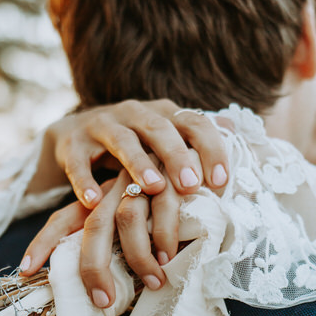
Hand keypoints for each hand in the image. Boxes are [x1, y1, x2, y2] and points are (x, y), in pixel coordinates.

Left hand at [21, 167, 183, 308]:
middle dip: (94, 267)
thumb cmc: (163, 200)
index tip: (26, 271)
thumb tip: (101, 288)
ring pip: (127, 219)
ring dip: (138, 256)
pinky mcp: (170, 176)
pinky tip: (169, 257)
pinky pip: (163, 209)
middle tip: (102, 301)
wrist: (197, 156)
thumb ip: (117, 244)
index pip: (63, 219)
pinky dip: (164, 237)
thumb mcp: (136, 219)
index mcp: (99, 198)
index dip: (43, 243)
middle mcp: (113, 188)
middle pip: (93, 226)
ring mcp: (142, 181)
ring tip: (153, 282)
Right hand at [34, 99, 228, 208]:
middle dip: (177, 156)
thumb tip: (243, 133)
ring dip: (138, 163)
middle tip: (192, 185)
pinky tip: (94, 202)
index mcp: (164, 113)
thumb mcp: (167, 139)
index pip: (194, 123)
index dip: (210, 148)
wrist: (77, 134)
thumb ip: (199, 138)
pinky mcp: (72, 143)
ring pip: (122, 140)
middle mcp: (134, 113)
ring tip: (153, 189)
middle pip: (159, 128)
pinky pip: (77, 162)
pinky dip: (84, 181)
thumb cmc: (136, 144)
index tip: (222, 180)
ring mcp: (102, 125)